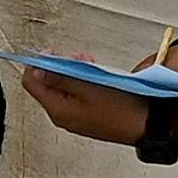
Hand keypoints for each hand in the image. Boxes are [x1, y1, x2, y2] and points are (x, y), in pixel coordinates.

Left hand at [19, 64, 153, 143]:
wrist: (146, 125)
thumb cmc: (122, 109)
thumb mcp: (88, 86)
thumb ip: (60, 77)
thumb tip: (38, 70)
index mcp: (58, 109)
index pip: (31, 82)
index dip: (38, 63)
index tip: (52, 52)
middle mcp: (62, 115)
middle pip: (46, 84)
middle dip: (58, 65)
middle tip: (76, 57)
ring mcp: (74, 117)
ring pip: (62, 88)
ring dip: (72, 71)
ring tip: (89, 63)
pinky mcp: (86, 116)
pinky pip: (75, 95)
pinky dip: (82, 81)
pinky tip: (95, 75)